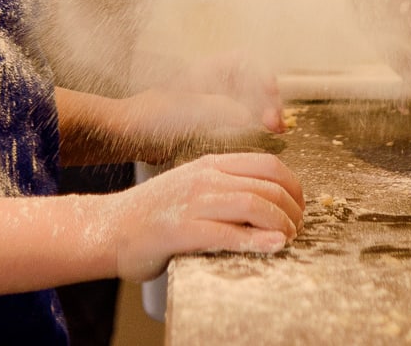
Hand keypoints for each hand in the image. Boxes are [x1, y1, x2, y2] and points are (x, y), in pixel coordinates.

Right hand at [103, 152, 304, 280]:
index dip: (293, 185)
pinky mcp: (183, 230)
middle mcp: (205, 177)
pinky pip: (229, 232)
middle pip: (267, 184)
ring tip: (289, 239)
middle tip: (298, 228)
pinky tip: (273, 247)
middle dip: (293, 209)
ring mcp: (193, 202)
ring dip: (281, 224)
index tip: (300, 207)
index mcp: (210, 164)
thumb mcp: (191, 185)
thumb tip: (265, 199)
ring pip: (254, 204)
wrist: (110, 228)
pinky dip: (257, 240)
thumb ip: (223, 186)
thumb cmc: (153, 213)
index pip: (267, 164)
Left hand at [144, 50, 284, 135]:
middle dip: (269, 97)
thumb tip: (251, 116)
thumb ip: (221, 110)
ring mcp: (210, 100)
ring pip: (249, 98)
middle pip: (252, 80)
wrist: (127, 135)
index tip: (271, 99)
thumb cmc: (151, 116)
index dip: (263, 76)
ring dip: (264, 110)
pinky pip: (239, 116)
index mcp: (207, 70)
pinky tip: (258, 135)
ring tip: (275, 130)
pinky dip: (253, 123)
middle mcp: (211, 82)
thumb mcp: (188, 111)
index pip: (246, 61)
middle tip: (277, 124)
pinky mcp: (208, 121)